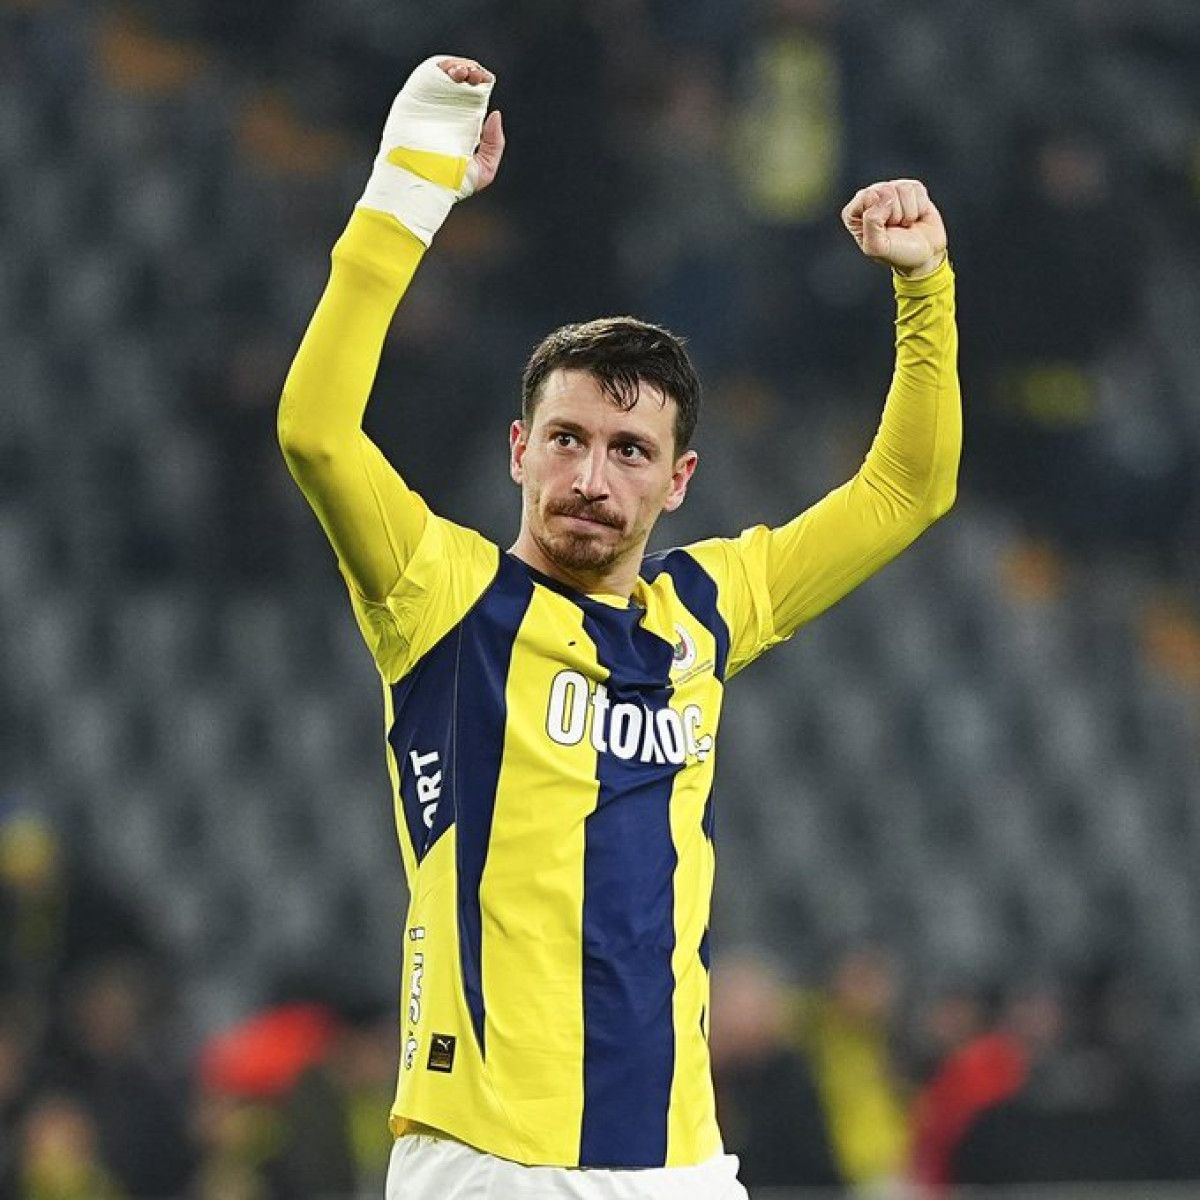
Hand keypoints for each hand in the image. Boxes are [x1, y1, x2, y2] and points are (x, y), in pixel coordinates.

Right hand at [437, 58, 504, 193]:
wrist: (424, 185)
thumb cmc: (452, 185)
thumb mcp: (484, 170)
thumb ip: (495, 145)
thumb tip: (495, 114)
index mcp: (464, 122)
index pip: (475, 93)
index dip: (481, 82)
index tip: (483, 83)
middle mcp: (448, 110)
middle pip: (462, 79)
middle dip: (471, 72)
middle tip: (473, 77)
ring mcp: (431, 104)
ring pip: (445, 73)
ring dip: (458, 66)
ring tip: (463, 74)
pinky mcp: (415, 99)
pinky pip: (428, 74)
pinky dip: (441, 66)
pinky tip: (452, 72)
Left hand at [841, 179, 946, 277]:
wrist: (924, 254)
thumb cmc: (898, 253)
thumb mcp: (877, 247)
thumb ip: (871, 222)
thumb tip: (886, 197)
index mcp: (853, 213)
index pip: (866, 197)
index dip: (879, 215)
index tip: (882, 230)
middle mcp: (870, 198)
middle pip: (886, 191)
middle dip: (895, 214)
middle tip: (895, 228)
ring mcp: (890, 191)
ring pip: (902, 189)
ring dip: (907, 212)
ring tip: (904, 224)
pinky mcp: (909, 188)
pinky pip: (916, 189)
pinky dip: (919, 207)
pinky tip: (913, 217)